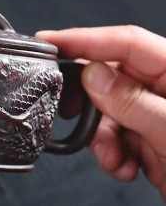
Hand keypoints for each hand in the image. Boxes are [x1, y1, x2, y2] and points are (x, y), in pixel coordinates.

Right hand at [37, 26, 165, 199]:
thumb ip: (134, 102)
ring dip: (99, 135)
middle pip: (111, 76)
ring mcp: (154, 115)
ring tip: (110, 155)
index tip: (50, 41)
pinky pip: (114, 135)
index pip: (126, 43)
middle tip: (65, 106)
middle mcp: (163, 90)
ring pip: (106, 110)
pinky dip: (109, 152)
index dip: (85, 38)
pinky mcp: (147, 138)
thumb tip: (94, 75)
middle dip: (87, 97)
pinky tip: (121, 166)